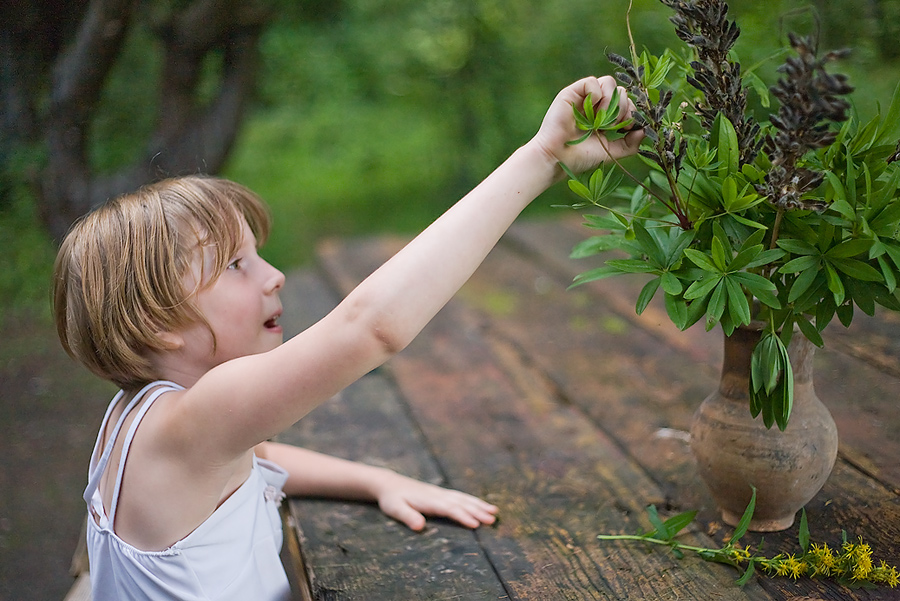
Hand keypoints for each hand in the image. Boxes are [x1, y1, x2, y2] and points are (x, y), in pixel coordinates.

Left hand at [373, 471, 498, 530]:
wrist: (389, 484)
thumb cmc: (392, 499)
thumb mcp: (395, 509)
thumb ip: (407, 517)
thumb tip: (420, 527)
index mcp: (429, 500)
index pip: (449, 509)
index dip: (462, 516)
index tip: (476, 524)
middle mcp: (438, 495)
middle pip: (461, 503)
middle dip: (477, 511)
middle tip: (492, 520)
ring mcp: (441, 493)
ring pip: (463, 499)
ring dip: (479, 505)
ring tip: (494, 512)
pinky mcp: (441, 494)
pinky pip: (460, 496)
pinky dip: (472, 500)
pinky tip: (481, 505)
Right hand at [530, 75, 643, 177]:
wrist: (557, 158)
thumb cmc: (579, 158)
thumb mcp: (611, 152)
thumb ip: (630, 144)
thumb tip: (644, 131)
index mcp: (605, 118)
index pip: (627, 103)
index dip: (632, 112)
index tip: (628, 127)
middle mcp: (596, 105)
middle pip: (621, 91)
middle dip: (622, 108)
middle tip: (611, 125)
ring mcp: (584, 98)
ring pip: (609, 82)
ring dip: (610, 101)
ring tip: (599, 119)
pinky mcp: (572, 92)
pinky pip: (592, 81)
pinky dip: (595, 94)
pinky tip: (589, 109)